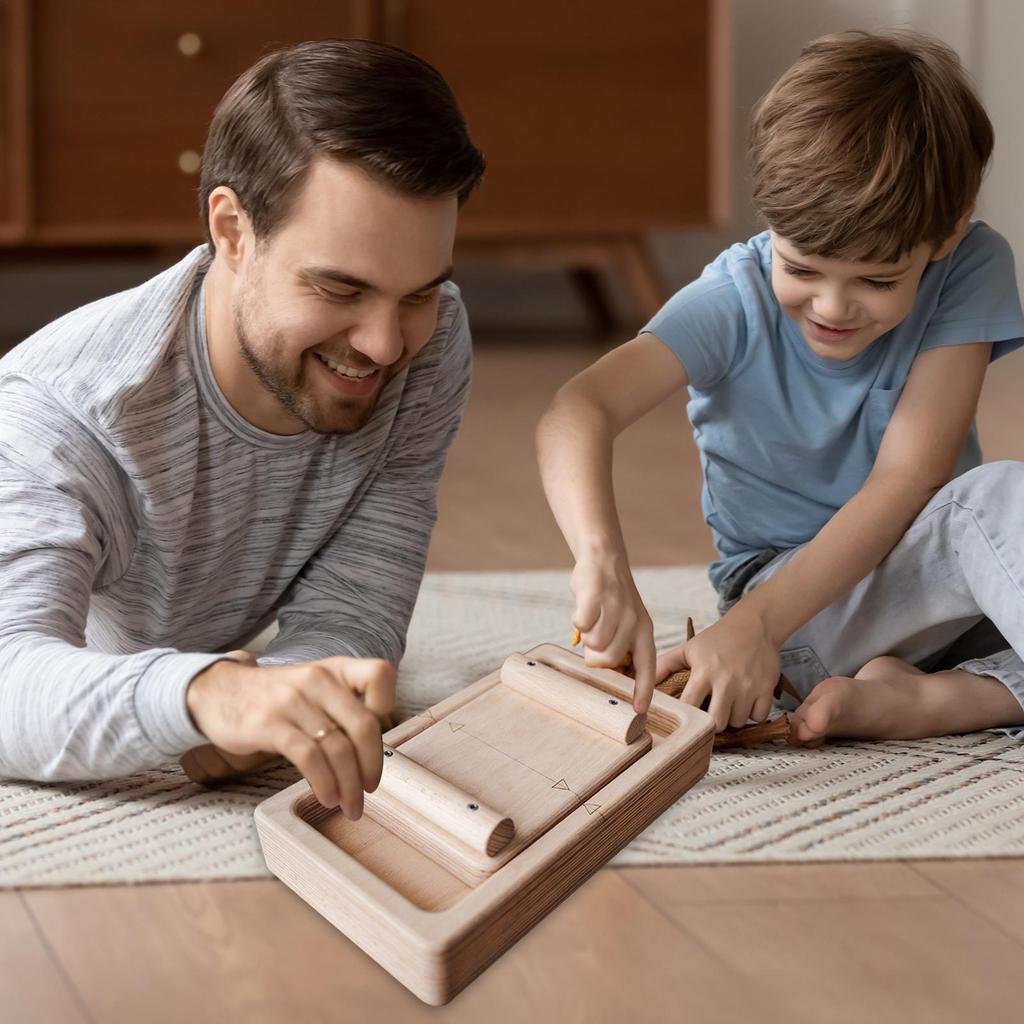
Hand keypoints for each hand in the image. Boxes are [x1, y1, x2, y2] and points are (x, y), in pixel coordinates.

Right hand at [186, 652, 395, 818]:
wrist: (217, 690)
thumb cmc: (274, 696)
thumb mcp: (313, 687)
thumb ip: (343, 707)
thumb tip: (373, 751)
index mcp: (334, 669)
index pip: (380, 674)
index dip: (388, 706)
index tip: (377, 739)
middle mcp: (317, 680)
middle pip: (363, 726)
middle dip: (372, 766)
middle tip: (369, 791)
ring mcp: (292, 701)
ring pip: (337, 748)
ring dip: (348, 785)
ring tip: (348, 804)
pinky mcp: (269, 724)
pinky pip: (308, 757)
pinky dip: (323, 782)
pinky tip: (326, 796)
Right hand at [571, 552, 654, 712]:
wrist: (604, 558)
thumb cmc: (610, 597)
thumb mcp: (627, 620)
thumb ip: (620, 644)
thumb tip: (604, 667)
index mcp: (644, 630)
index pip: (646, 666)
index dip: (642, 690)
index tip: (639, 712)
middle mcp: (634, 621)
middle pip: (609, 659)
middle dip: (595, 656)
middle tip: (593, 640)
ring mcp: (616, 608)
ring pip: (593, 643)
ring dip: (586, 634)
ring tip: (592, 618)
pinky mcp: (596, 597)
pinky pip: (581, 623)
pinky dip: (577, 619)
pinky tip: (583, 607)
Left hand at [657, 607, 778, 730]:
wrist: (754, 624)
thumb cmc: (719, 638)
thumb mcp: (690, 648)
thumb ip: (666, 664)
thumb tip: (641, 677)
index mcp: (704, 671)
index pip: (690, 705)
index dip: (687, 716)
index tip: (686, 717)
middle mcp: (727, 681)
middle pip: (716, 722)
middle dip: (712, 722)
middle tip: (711, 713)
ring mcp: (748, 686)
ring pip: (738, 721)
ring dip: (732, 718)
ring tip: (728, 705)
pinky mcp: (767, 688)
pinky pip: (759, 716)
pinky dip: (753, 714)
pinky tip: (746, 703)